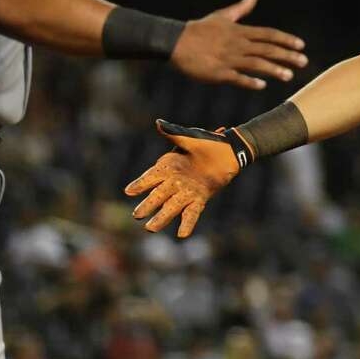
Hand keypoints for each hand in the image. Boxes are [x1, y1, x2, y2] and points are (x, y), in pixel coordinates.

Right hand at [123, 120, 246, 236]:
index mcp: (169, 166)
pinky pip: (192, 213)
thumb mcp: (191, 137)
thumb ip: (174, 133)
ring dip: (162, 218)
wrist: (230, 151)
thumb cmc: (208, 143)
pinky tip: (182, 235)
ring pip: (171, 207)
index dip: (140, 184)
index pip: (151, 177)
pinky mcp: (201, 198)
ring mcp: (188, 191)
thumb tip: (158, 123)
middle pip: (158, 195)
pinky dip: (188, 224)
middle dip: (147, 205)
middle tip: (136, 215)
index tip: (129, 191)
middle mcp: (176, 181)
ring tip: (151, 229)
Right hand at [171, 0, 306, 90]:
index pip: (268, 34)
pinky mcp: (218, 73)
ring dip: (274, 69)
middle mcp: (237, 44)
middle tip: (304, 61)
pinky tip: (262, 85)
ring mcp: (228, 59)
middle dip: (287, 55)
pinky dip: (249, 81)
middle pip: (267, 49)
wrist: (176, 42)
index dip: (286, 39)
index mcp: (239, 31)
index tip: (301, 45)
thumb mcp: (222, 16)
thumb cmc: (200, 29)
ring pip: (256, 64)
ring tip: (289, 76)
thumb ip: (242, 8)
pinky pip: (237, 78)